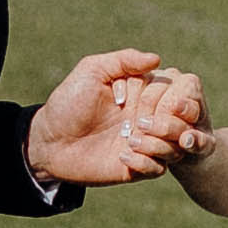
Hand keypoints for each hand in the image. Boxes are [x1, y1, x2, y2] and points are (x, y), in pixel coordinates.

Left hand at [28, 49, 199, 185]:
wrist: (49, 141)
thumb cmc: (69, 102)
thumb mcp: (92, 71)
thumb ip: (123, 61)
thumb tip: (157, 59)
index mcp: (142, 93)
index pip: (172, 91)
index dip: (163, 95)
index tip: (136, 99)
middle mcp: (147, 117)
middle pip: (179, 119)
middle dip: (164, 120)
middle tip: (138, 121)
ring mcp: (143, 143)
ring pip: (175, 145)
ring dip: (157, 141)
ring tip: (130, 139)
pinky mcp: (136, 167)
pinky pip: (158, 168)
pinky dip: (146, 162)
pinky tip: (122, 155)